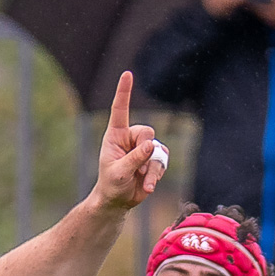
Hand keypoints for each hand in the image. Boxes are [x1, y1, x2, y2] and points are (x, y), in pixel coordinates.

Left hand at [92, 73, 165, 211]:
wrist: (118, 200)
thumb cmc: (111, 184)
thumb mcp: (118, 172)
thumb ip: (134, 158)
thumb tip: (151, 145)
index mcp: (115, 135)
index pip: (120, 110)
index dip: (124, 92)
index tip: (127, 74)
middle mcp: (130, 138)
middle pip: (147, 132)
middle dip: (145, 150)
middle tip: (137, 167)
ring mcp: (144, 148)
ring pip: (157, 149)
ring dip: (152, 168)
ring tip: (143, 181)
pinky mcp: (154, 159)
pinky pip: (163, 161)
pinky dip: (157, 175)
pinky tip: (148, 186)